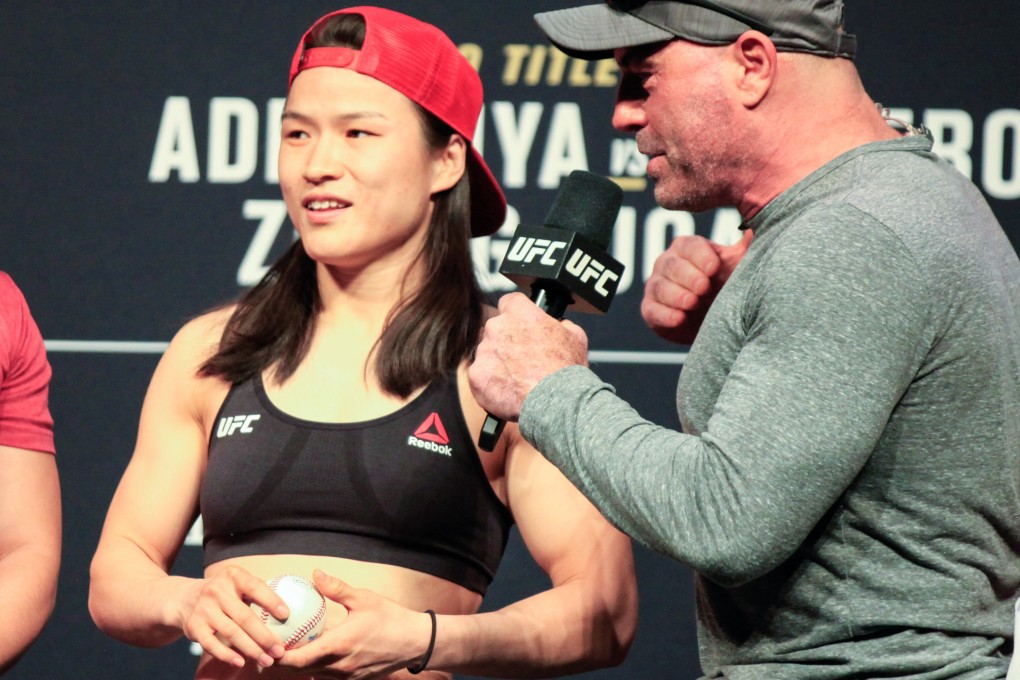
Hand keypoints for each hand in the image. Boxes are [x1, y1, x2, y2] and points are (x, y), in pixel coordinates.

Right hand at [181, 565, 288, 668]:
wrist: (184, 599)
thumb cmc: (224, 593)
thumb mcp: (237, 583)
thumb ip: (257, 592)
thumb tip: (292, 610)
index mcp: (233, 576)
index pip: (255, 587)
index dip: (271, 600)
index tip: (286, 615)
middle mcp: (217, 591)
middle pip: (245, 616)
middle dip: (265, 636)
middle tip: (280, 650)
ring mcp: (204, 609)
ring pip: (231, 633)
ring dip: (251, 649)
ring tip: (267, 660)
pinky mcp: (194, 627)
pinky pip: (212, 644)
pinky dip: (227, 655)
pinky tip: (241, 662)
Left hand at [279, 570, 433, 678]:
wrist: (415, 642)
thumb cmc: (390, 618)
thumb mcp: (362, 598)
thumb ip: (336, 589)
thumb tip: (315, 574)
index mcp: (338, 645)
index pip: (299, 659)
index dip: (279, 657)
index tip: (266, 646)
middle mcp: (340, 666)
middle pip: (302, 671)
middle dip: (283, 663)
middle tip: (269, 650)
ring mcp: (347, 676)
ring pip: (315, 675)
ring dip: (300, 667)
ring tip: (287, 653)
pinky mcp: (355, 679)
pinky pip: (329, 677)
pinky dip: (317, 668)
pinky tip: (314, 655)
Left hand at [468, 292, 588, 420]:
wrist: (556, 401)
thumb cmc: (566, 370)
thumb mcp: (575, 337)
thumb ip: (561, 324)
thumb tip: (560, 325)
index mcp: (519, 312)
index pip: (509, 302)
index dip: (516, 315)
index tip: (521, 326)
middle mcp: (497, 327)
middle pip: (496, 330)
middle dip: (506, 342)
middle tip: (523, 360)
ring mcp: (484, 352)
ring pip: (488, 354)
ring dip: (499, 364)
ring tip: (518, 380)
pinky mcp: (477, 376)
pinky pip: (481, 378)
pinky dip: (491, 385)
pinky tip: (509, 392)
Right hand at [641, 229, 752, 344]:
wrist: (722, 323)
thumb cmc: (732, 287)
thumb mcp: (744, 263)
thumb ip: (750, 242)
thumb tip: (765, 215)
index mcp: (689, 249)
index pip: (688, 245)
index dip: (700, 255)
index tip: (715, 268)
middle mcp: (668, 264)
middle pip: (670, 264)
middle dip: (687, 276)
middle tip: (704, 287)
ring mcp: (658, 287)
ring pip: (659, 286)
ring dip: (675, 295)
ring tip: (692, 303)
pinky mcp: (652, 311)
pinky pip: (651, 311)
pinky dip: (664, 315)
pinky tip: (679, 319)